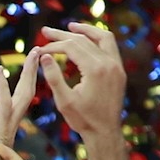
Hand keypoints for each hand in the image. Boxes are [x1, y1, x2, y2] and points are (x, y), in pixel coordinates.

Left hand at [0, 53, 41, 159]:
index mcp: (6, 126)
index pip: (18, 99)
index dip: (23, 81)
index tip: (29, 64)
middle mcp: (11, 125)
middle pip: (25, 93)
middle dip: (31, 72)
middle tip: (38, 50)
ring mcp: (8, 128)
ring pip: (21, 96)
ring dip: (26, 74)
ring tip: (33, 53)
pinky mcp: (1, 132)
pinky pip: (4, 106)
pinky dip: (2, 88)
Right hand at [37, 23, 126, 139]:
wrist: (105, 132)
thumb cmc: (83, 120)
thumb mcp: (64, 101)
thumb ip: (53, 77)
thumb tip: (43, 56)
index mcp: (95, 70)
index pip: (72, 47)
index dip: (53, 46)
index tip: (40, 50)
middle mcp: (109, 63)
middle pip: (83, 40)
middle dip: (62, 35)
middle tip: (46, 31)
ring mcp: (117, 66)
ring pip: (102, 37)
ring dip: (85, 30)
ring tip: (70, 27)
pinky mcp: (119, 70)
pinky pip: (109, 47)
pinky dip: (97, 39)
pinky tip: (86, 40)